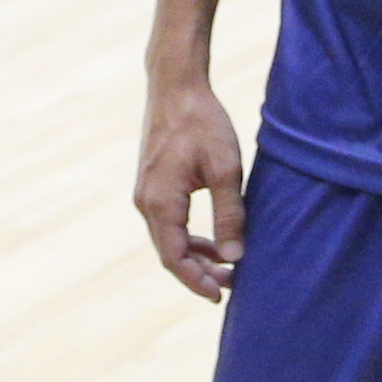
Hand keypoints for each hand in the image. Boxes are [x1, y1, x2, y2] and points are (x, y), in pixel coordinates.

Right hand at [135, 67, 249, 300]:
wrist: (176, 86)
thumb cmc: (203, 122)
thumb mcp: (225, 169)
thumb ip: (229, 214)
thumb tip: (235, 256)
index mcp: (161, 202)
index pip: (174, 258)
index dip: (197, 281)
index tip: (221, 295)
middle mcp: (146, 202)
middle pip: (170, 253)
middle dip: (199, 273)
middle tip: (232, 284)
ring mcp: (146, 193)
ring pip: (169, 239)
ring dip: (195, 256)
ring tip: (226, 268)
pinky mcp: (153, 185)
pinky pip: (169, 223)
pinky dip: (189, 238)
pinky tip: (213, 241)